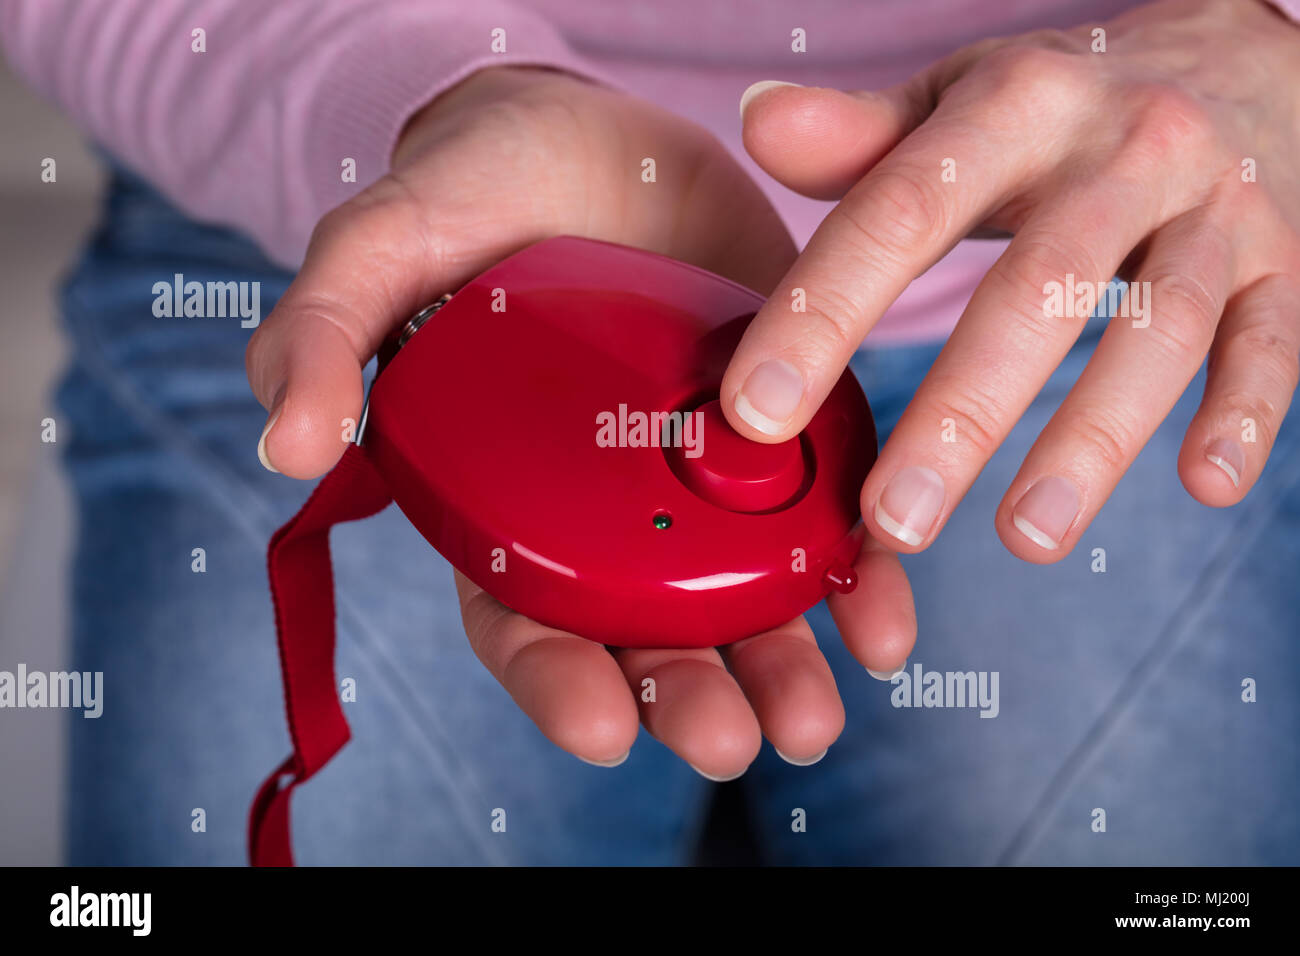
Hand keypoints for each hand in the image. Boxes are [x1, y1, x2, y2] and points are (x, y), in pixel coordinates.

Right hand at [246, 67, 915, 774]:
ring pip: (740, 603)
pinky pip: (820, 518)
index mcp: (504, 500)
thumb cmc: (476, 192)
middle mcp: (607, 512)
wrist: (598, 132)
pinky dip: (852, 577)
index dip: (557, 681)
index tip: (605, 725)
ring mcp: (698, 478)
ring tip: (811, 717)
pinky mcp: (779, 434)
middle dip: (688, 697)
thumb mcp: (383, 244)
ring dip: (781, 668)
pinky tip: (881, 619)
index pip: (520, 618)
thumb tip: (290, 445)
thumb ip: (325, 332)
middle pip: (643, 635)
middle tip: (732, 737)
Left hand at [723, 0, 1299, 561]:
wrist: (1238, 57)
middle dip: (961, 413)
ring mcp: (1211, 208)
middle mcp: (1121, 153)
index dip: (825, 310)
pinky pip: (1273, 340)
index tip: (757, 413)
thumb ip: (864, 137)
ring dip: (1091, 440)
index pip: (904, 210)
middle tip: (893, 518)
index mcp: (1017, 107)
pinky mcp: (1281, 260)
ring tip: (1023, 537)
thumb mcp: (961, 100)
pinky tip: (1203, 486)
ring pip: (1156, 327)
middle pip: (1036, 287)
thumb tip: (756, 120)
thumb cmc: (1063, 106)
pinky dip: (1246, 413)